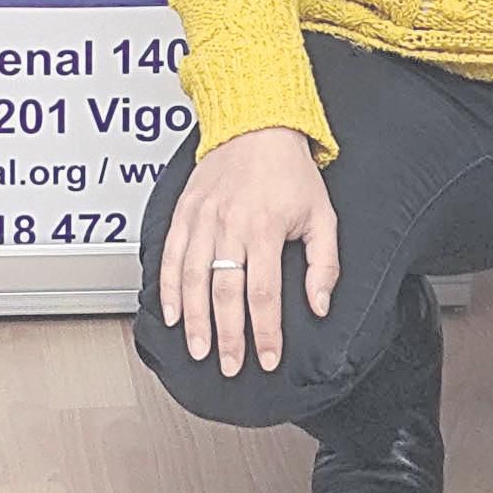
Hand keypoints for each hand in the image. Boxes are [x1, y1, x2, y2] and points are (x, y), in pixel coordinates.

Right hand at [158, 125, 334, 376]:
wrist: (257, 126)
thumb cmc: (290, 172)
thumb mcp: (322, 216)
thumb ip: (324, 265)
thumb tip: (318, 305)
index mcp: (266, 228)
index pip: (264, 293)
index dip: (266, 332)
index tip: (269, 358)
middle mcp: (230, 225)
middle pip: (225, 293)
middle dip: (227, 336)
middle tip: (230, 365)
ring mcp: (203, 219)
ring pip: (193, 279)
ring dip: (194, 320)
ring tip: (199, 349)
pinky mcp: (185, 212)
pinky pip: (171, 256)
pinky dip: (168, 288)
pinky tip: (171, 313)